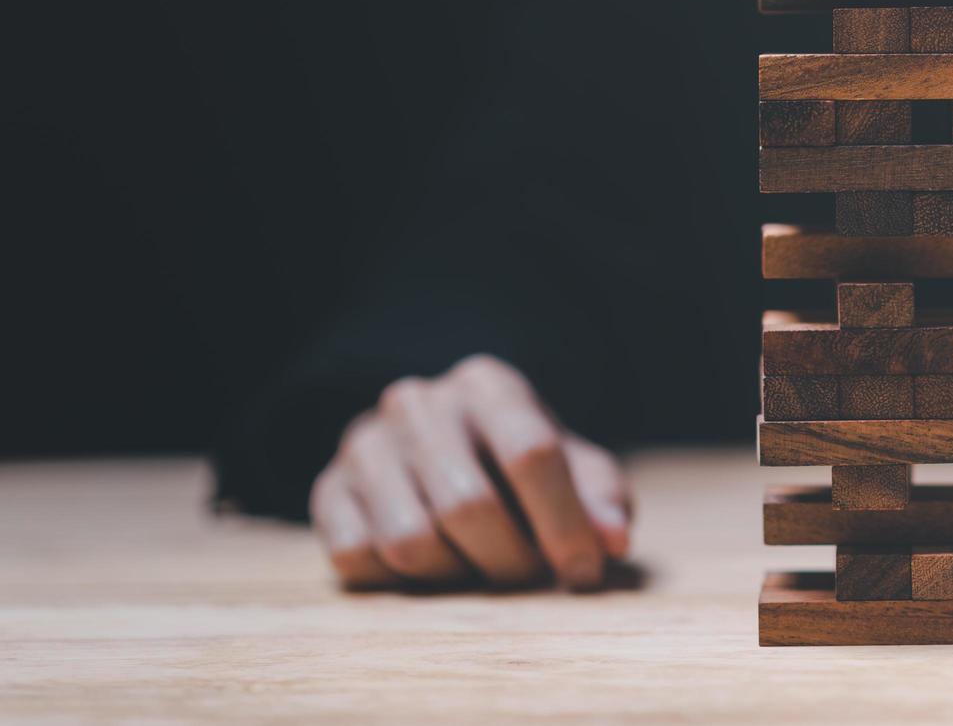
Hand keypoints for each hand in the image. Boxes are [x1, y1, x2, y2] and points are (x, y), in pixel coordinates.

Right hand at [309, 355, 630, 589]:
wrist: (437, 451)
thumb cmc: (520, 467)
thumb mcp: (574, 469)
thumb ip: (602, 499)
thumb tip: (611, 541)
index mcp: (488, 385)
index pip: (531, 453)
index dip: (564, 523)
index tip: (583, 572)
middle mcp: (418, 402)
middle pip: (468, 506)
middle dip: (508, 559)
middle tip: (526, 574)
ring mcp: (365, 443)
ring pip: (410, 542)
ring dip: (455, 575)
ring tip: (476, 563)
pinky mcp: (328, 488)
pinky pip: (358, 558)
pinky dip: (399, 581)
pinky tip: (427, 562)